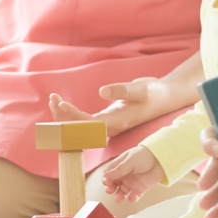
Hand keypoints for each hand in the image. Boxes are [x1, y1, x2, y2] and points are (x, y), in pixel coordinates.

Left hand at [50, 77, 173, 136]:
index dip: (73, 117)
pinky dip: (73, 114)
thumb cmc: (154, 93)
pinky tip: (62, 105)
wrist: (165, 98)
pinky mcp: (108, 119)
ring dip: (66, 116)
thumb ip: (121, 90)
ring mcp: (109, 124)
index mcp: (117, 122)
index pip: (89, 124)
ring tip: (53, 100)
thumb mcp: (140, 88)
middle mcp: (111, 127)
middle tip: (52, 100)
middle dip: (64, 117)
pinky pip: (86, 121)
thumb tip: (102, 92)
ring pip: (82, 126)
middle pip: (81, 128)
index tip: (61, 104)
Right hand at [102, 147, 164, 202]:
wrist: (160, 159)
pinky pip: (133, 197)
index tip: (107, 182)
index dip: (106, 179)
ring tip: (119, 198)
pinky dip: (132, 199)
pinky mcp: (139, 189)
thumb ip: (119, 169)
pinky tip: (132, 197)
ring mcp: (131, 183)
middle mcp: (124, 176)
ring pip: (121, 193)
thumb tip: (106, 176)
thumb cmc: (144, 155)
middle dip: (110, 189)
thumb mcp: (130, 161)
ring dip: (119, 196)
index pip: (108, 174)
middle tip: (110, 190)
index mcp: (119, 166)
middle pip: (113, 185)